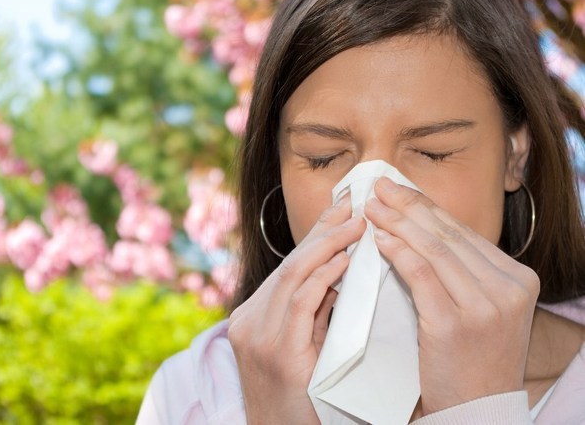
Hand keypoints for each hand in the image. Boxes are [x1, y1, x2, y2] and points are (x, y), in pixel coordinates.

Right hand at [228, 194, 365, 423]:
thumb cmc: (299, 397)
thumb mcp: (300, 346)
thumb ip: (313, 310)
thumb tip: (341, 271)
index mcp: (252, 316)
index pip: (287, 266)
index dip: (314, 235)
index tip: (339, 210)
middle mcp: (249, 321)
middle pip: (290, 264)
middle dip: (323, 231)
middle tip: (351, 207)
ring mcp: (258, 336)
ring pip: (293, 275)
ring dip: (328, 246)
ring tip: (356, 226)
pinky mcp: (278, 353)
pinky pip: (301, 303)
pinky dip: (323, 277)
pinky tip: (344, 261)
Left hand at [364, 177, 539, 415]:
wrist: (478, 411)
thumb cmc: (472, 358)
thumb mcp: (482, 308)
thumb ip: (461, 270)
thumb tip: (418, 226)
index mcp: (518, 278)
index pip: (463, 232)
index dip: (426, 207)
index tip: (399, 190)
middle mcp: (508, 288)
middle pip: (448, 234)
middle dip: (409, 206)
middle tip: (378, 188)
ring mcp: (485, 306)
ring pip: (434, 249)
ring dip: (397, 222)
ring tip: (372, 207)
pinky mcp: (455, 324)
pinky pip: (420, 275)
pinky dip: (397, 252)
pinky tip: (378, 239)